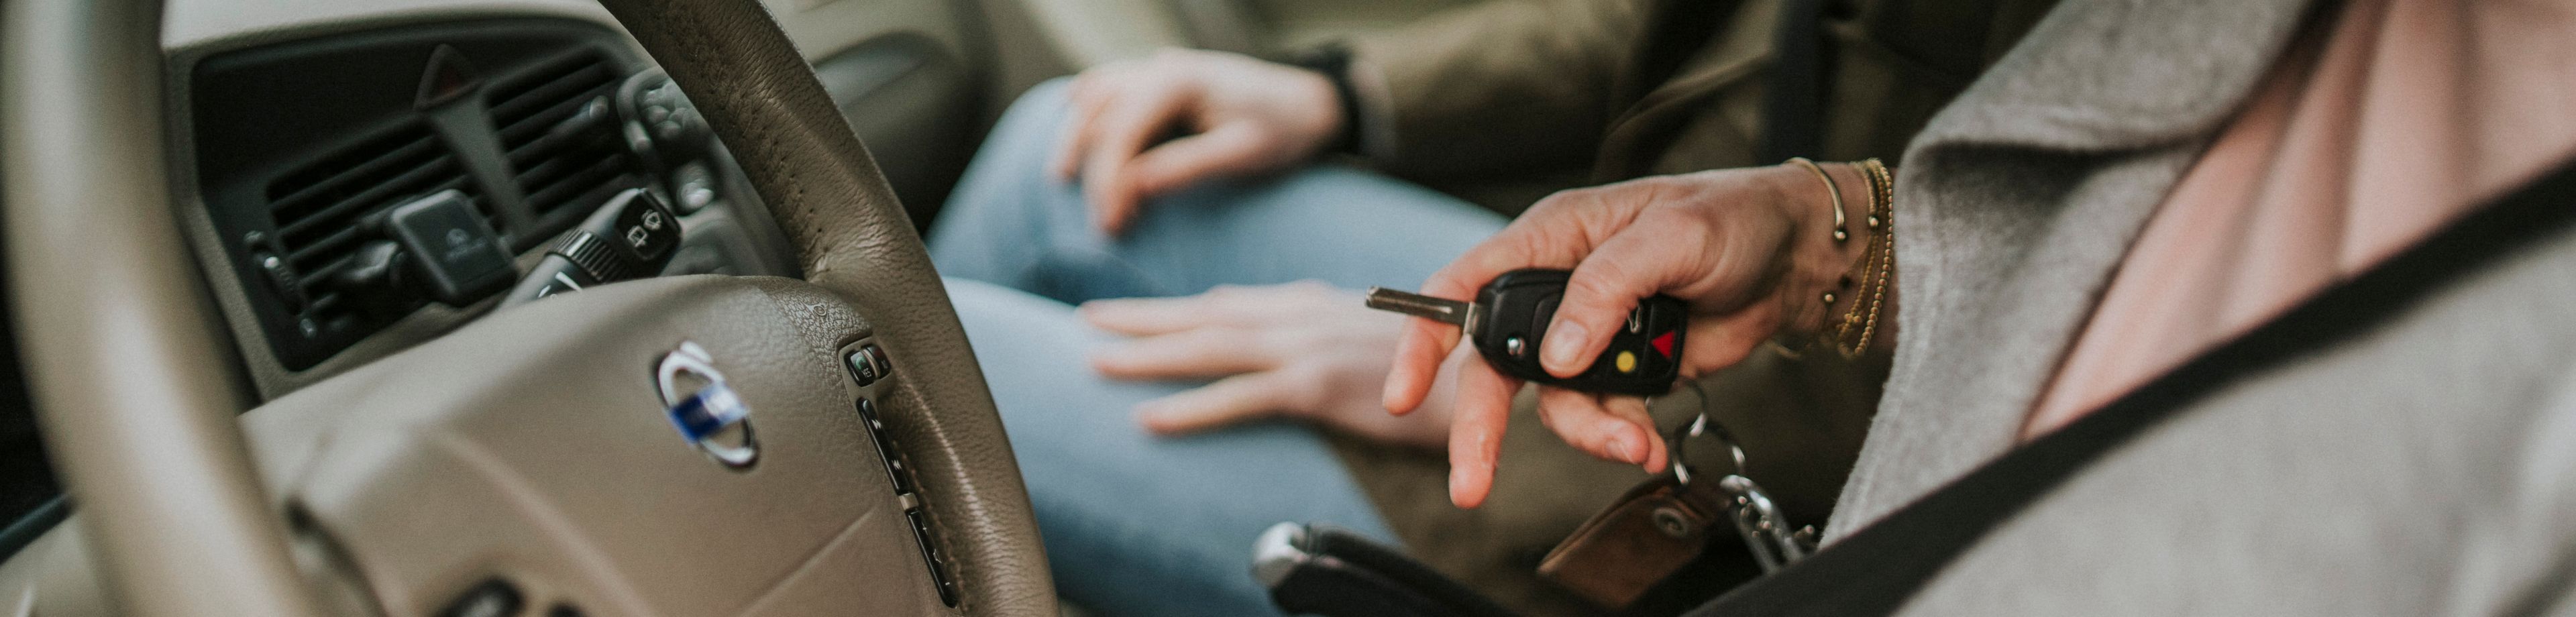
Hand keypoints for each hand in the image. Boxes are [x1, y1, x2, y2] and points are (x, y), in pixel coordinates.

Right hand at [1052, 49, 1343, 235]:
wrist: (1308, 103)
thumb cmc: (1282, 129)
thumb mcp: (1243, 154)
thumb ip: (1186, 166)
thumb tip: (1133, 186)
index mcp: (1178, 82)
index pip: (1122, 132)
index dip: (1109, 181)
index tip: (1110, 224)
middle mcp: (1160, 68)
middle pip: (1099, 115)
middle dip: (1090, 170)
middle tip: (1097, 222)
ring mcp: (1157, 70)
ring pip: (1096, 97)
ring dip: (1077, 137)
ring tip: (1061, 179)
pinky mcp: (1161, 80)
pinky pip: (1110, 87)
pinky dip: (1089, 107)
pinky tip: (1071, 118)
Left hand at [1082, 281, 1463, 447]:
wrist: (1486, 376)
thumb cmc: (1438, 366)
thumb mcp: (1374, 340)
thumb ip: (1329, 340)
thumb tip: (1297, 355)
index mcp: (1312, 304)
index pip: (1230, 302)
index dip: (1176, 307)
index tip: (1131, 311)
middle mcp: (1301, 316)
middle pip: (1205, 315)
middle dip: (1142, 318)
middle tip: (1087, 322)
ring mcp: (1306, 348)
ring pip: (1207, 347)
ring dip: (1146, 355)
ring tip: (1096, 363)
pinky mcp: (1316, 385)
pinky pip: (1237, 397)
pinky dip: (1189, 407)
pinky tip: (1149, 418)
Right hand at [1382, 164, 1871, 507]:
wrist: (1799, 257)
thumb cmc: (1734, 217)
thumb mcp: (1671, 237)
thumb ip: (1606, 290)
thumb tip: (1558, 354)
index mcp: (1552, 237)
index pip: (1466, 286)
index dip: (1426, 338)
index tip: (1404, 392)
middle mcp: (1557, 288)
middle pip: (1496, 363)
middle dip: (1482, 426)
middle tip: (1472, 481)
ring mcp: (1589, 334)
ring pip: (1554, 403)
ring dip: (1587, 434)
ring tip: (1633, 447)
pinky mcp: (1624, 369)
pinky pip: (1603, 416)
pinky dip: (1622, 438)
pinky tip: (1650, 445)